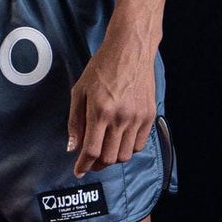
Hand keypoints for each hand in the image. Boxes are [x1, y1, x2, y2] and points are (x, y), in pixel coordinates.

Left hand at [67, 29, 156, 178]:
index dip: (83, 165)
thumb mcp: (80, 90)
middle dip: (97, 164)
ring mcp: (137, 117)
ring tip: (105, 150)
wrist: (130, 50)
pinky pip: (139, 144)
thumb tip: (72, 147)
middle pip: (109, 158)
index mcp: (100, 111)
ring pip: (126, 155)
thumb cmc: (102, 67)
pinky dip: (128, 149)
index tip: (78, 171)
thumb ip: (75, 121)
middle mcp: (120, 117)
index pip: (92, 150)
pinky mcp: (149, 115)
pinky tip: (120, 141)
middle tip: (90, 161)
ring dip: (113, 158)